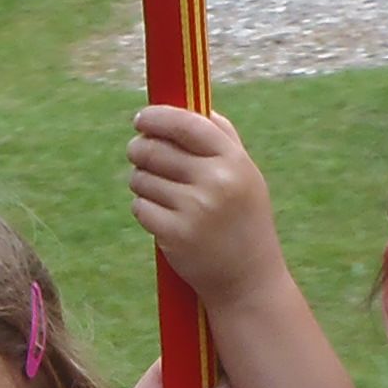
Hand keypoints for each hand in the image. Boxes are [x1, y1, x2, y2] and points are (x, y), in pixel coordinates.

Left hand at [128, 107, 286, 307]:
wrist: (248, 280)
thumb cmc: (244, 221)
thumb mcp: (246, 176)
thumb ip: (222, 139)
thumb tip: (188, 106)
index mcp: (234, 162)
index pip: (186, 124)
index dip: (157, 117)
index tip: (142, 120)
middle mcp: (215, 182)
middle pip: (155, 149)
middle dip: (139, 149)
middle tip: (139, 155)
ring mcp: (194, 209)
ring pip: (141, 178)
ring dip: (141, 182)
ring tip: (159, 193)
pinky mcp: (174, 235)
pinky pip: (140, 206)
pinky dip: (144, 208)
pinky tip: (161, 217)